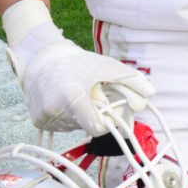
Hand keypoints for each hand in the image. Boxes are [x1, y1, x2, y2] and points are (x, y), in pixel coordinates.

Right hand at [10, 22, 153, 135]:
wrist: (43, 59)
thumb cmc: (80, 63)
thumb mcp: (108, 67)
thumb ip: (131, 81)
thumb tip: (150, 94)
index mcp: (73, 97)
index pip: (97, 128)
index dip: (107, 122)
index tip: (108, 110)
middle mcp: (55, 109)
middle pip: (86, 127)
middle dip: (94, 115)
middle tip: (92, 97)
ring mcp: (44, 117)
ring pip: (74, 128)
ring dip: (81, 116)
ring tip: (77, 95)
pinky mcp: (37, 121)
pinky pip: (61, 126)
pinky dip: (68, 117)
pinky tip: (65, 101)